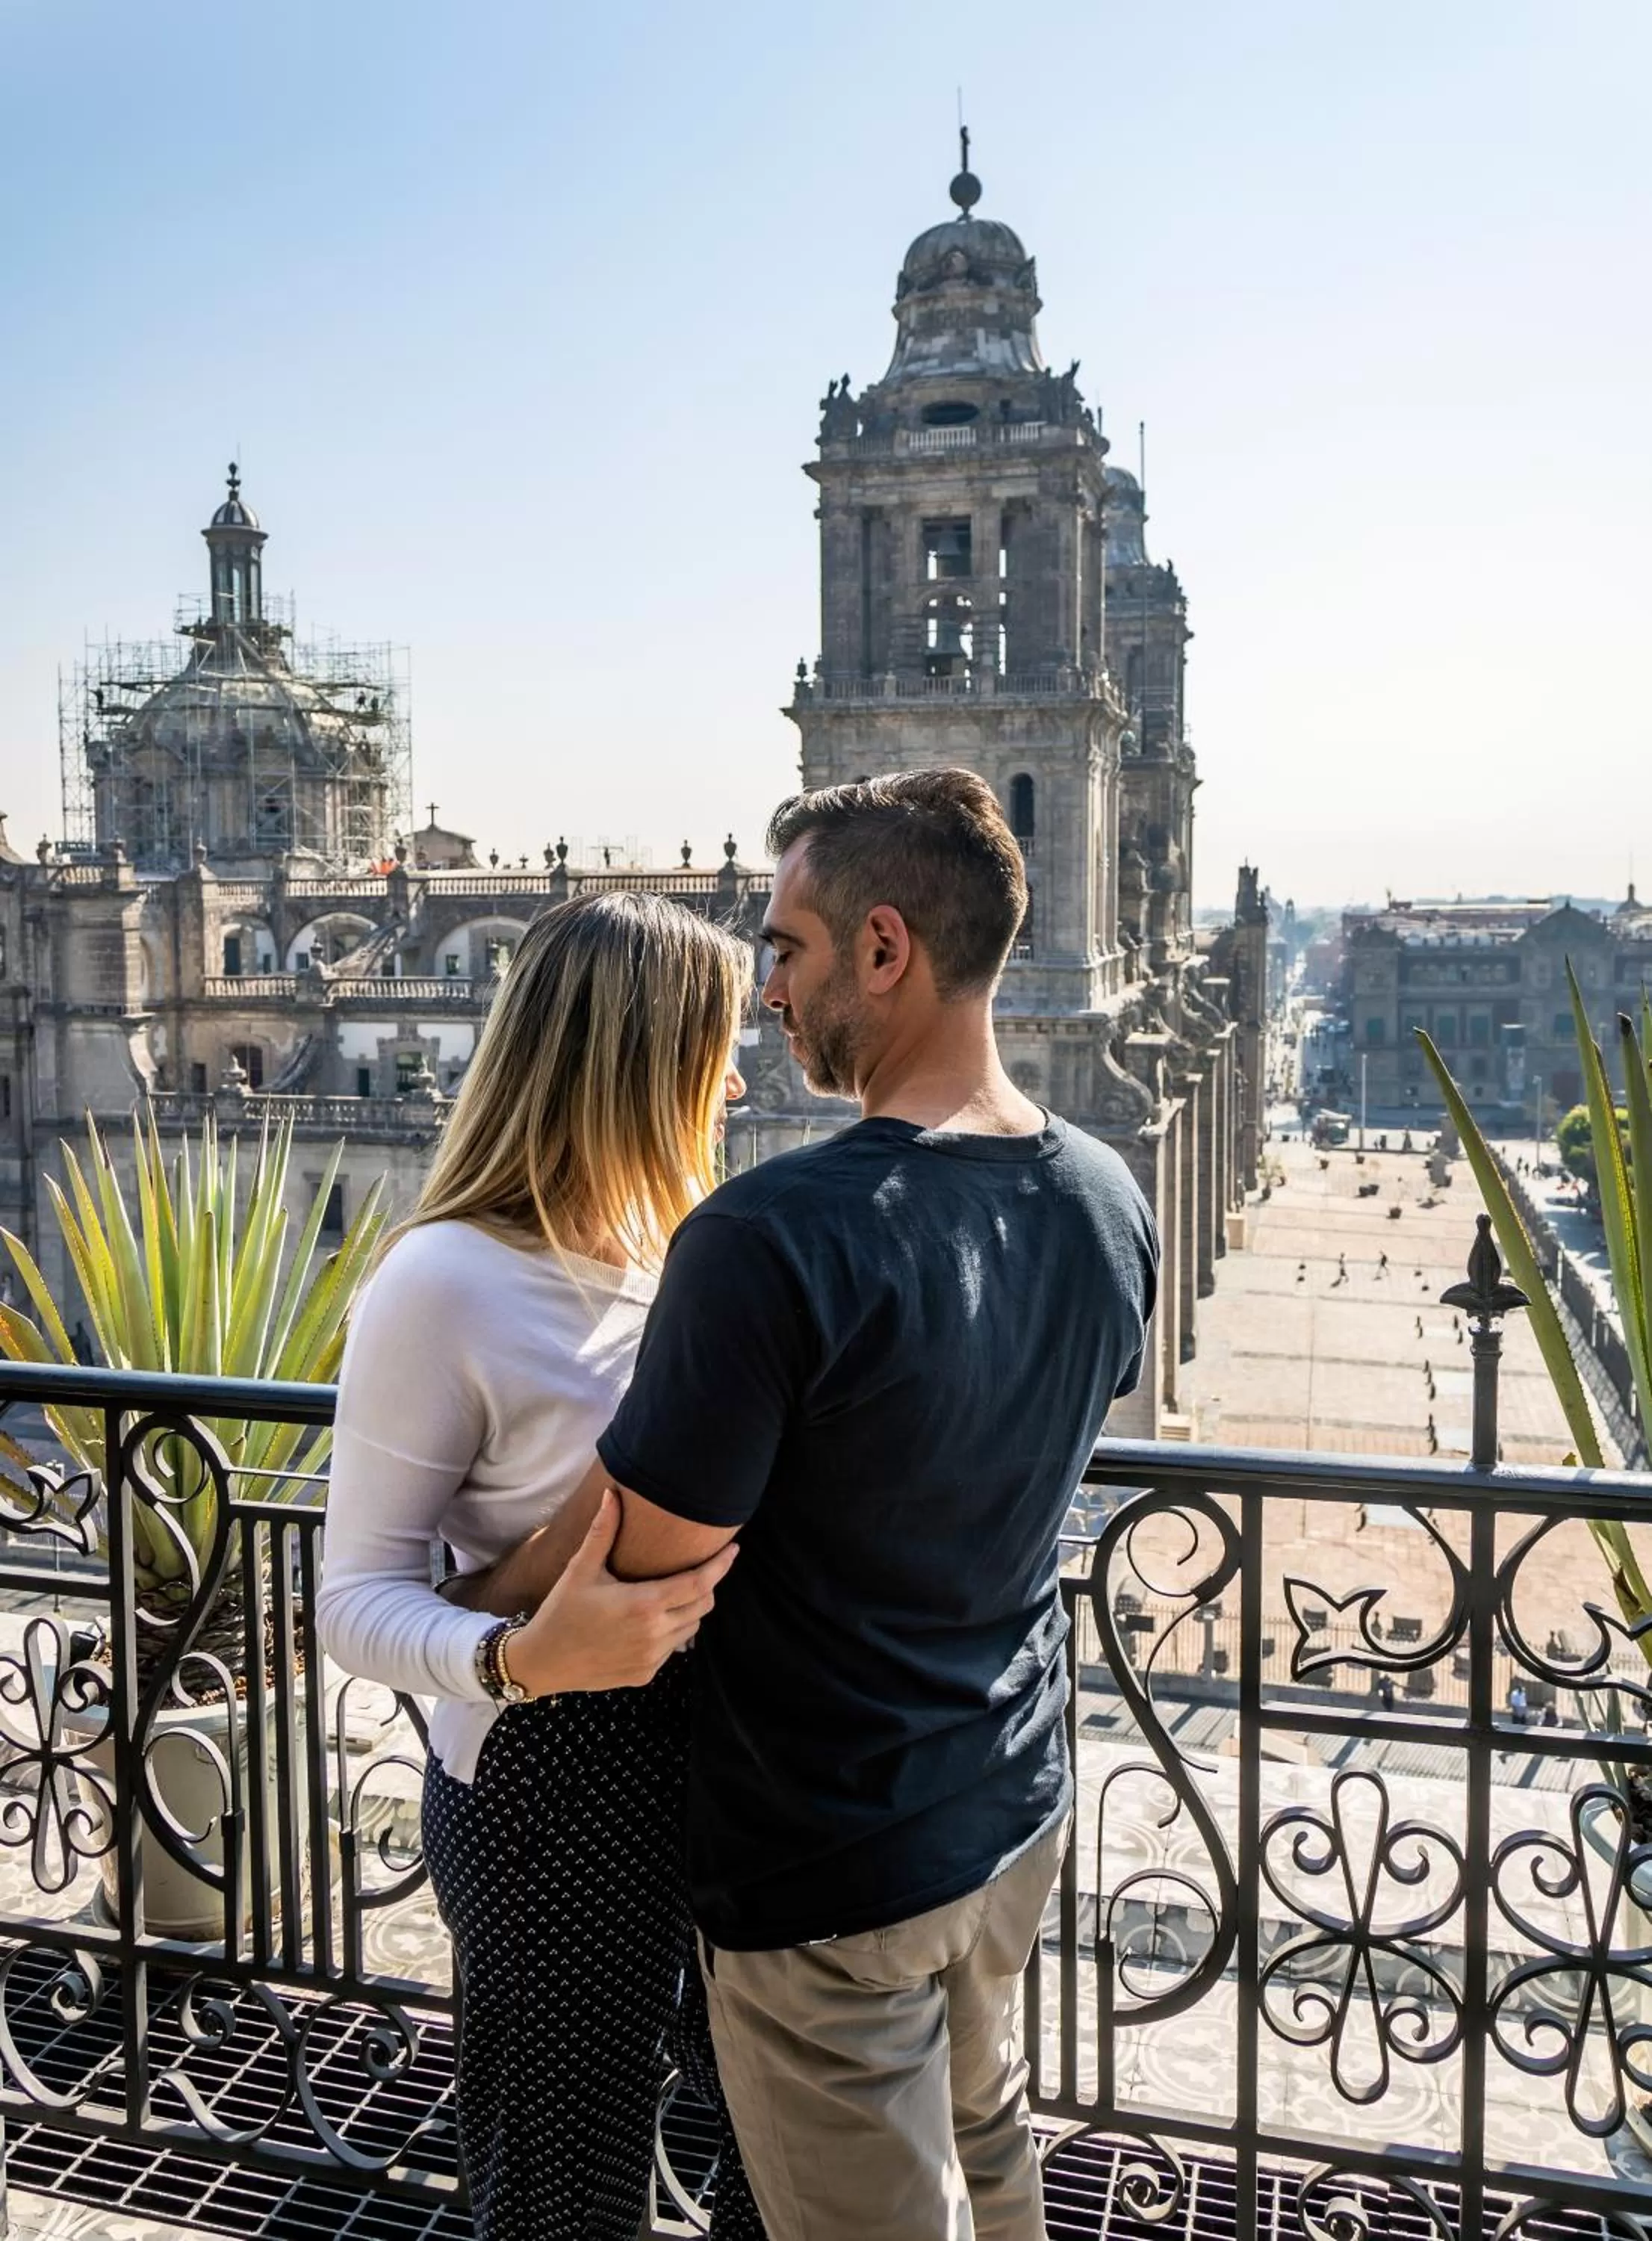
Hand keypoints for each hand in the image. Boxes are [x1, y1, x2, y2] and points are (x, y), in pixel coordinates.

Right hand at [506, 1488, 738, 1696]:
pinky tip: (653, 1619)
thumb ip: (603, 1531)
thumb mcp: (580, 1569)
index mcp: (644, 1605)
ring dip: (690, 1608)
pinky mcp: (646, 1675)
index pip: (699, 1584)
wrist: (542, 1662)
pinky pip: (673, 1648)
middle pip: (703, 1605)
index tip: (734, 1549)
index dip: (720, 1566)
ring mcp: (652, 1658)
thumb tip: (613, 1493)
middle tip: (699, 1567)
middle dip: (707, 1585)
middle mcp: (655, 1634)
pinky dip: (673, 1630)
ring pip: (691, 1628)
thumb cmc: (561, 1611)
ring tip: (674, 1591)